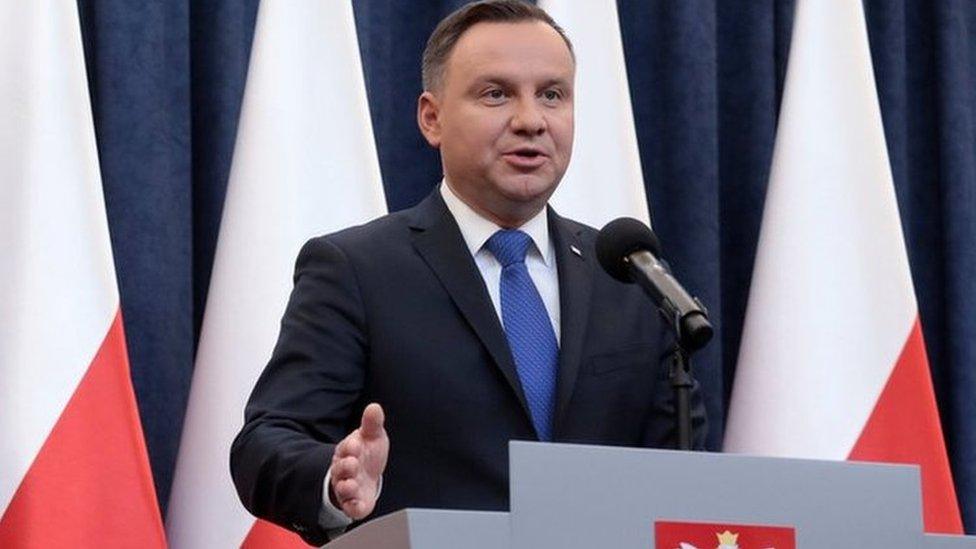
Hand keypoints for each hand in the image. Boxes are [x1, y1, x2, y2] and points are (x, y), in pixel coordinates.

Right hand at [329, 403, 388, 519]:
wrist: (367, 474)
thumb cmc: (367, 453)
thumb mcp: (372, 436)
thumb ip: (372, 424)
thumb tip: (374, 407)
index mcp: (347, 452)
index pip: (345, 448)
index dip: (350, 447)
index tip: (356, 443)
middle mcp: (344, 471)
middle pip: (340, 469)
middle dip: (346, 466)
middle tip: (353, 463)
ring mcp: (347, 487)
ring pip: (342, 489)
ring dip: (346, 487)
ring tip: (352, 484)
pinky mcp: (354, 503)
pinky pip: (351, 508)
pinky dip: (353, 507)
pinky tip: (359, 505)